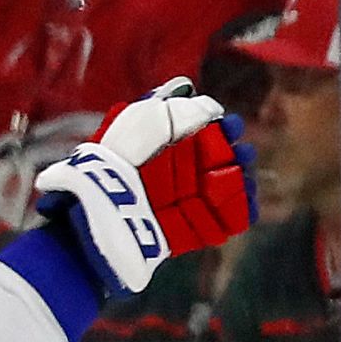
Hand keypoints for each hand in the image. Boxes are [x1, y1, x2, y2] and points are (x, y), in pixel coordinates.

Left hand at [37, 80, 252, 289]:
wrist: (91, 225)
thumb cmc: (108, 169)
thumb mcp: (138, 126)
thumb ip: (173, 113)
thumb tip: (209, 107)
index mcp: (150, 150)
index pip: (192, 135)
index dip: (216, 128)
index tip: (230, 124)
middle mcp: (163, 177)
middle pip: (210, 163)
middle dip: (232, 155)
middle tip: (244, 151)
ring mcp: (172, 207)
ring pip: (217, 193)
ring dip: (239, 183)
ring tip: (249, 176)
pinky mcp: (178, 235)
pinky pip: (215, 225)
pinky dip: (235, 214)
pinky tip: (247, 203)